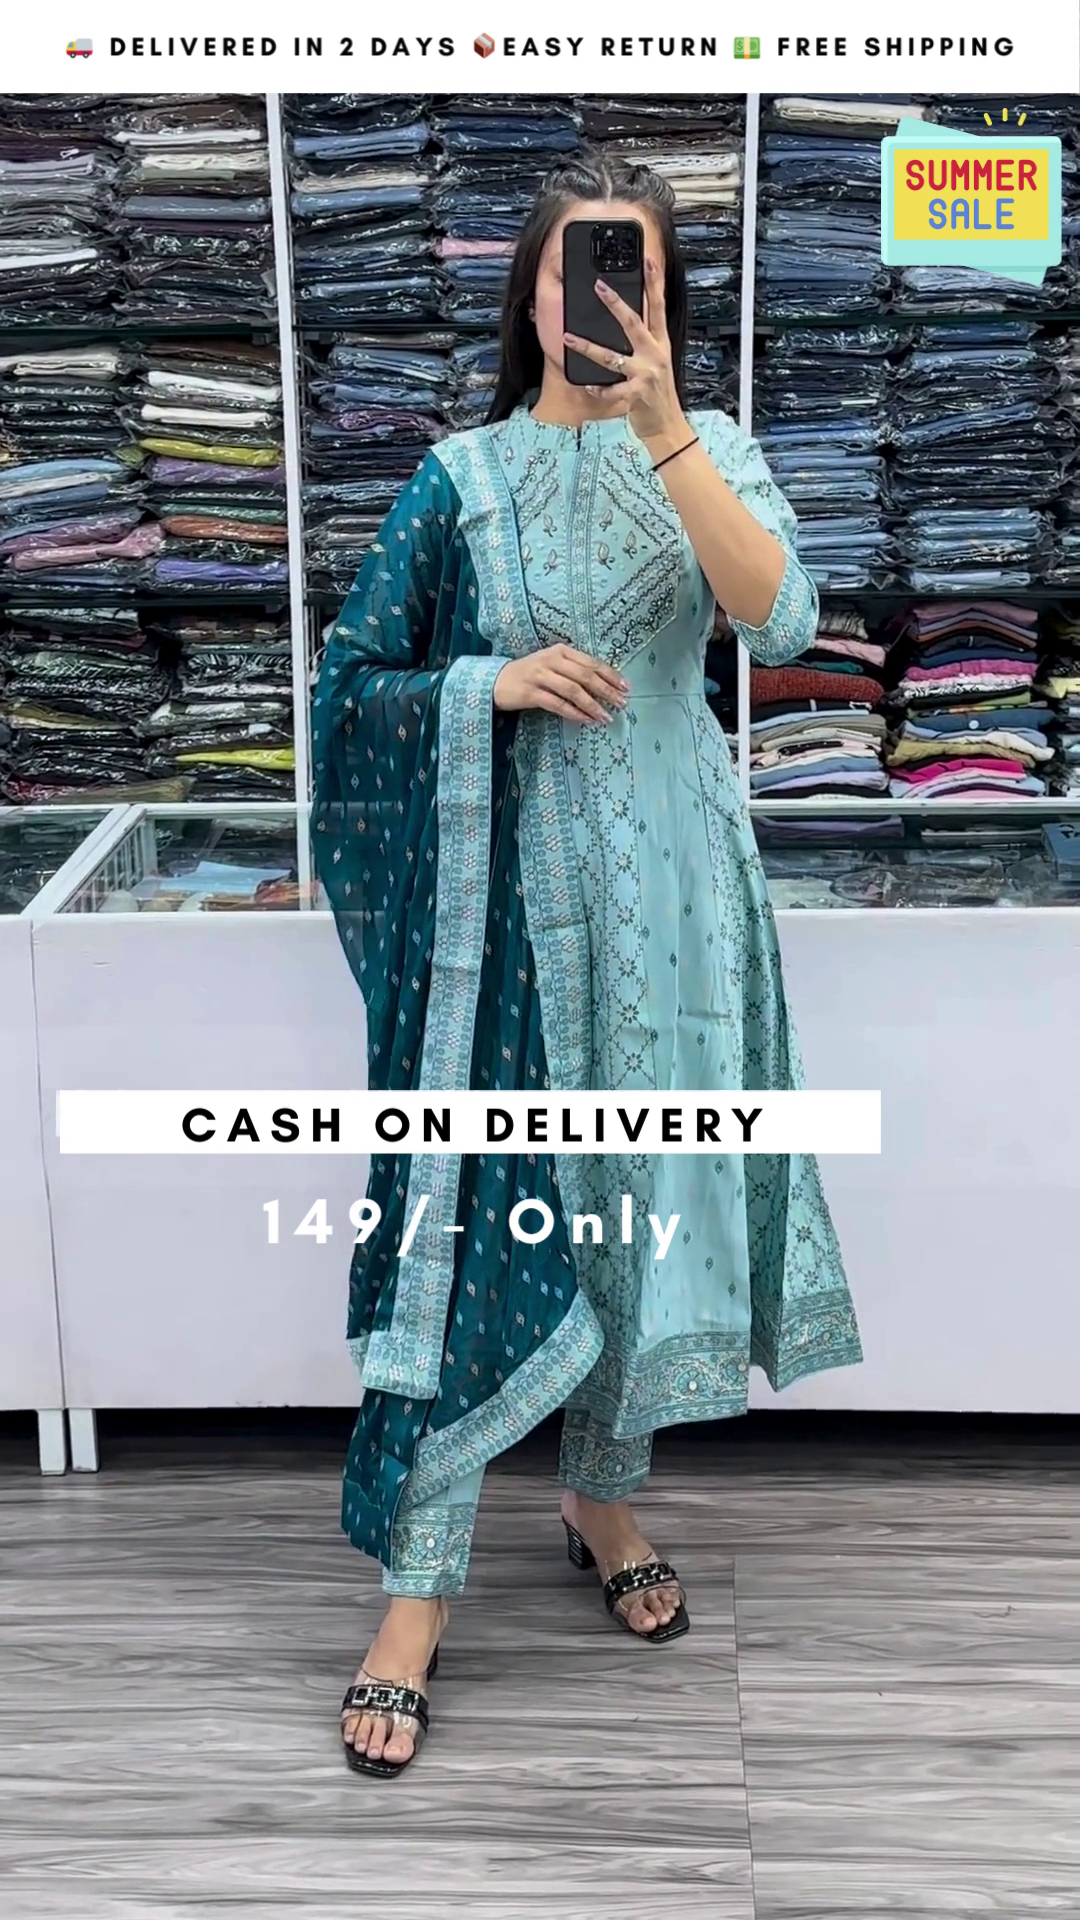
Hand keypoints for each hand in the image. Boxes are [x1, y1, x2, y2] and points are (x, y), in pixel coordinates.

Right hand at [493, 644, 628, 723]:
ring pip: (574, 690)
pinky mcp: (531, 693)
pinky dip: (574, 712)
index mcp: (560, 651)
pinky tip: (586, 720)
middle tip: (621, 703)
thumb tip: (602, 685)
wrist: (496, 680)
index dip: (610, 675)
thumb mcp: (552, 665)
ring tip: (606, 717)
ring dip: (592, 705)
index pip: (591, 663)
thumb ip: (573, 671)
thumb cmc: (529, 674)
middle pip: (585, 676)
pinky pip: (557, 704)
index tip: (625, 687)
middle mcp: (552, 660)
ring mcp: (540, 676)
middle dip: (606, 691)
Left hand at [563, 255, 687, 446]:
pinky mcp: (636, 395)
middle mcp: (654, 355)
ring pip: (612, 357)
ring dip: (588, 347)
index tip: (649, 260)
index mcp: (660, 343)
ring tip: (569, 338)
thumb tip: (626, 319)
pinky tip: (588, 386)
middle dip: (615, 303)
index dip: (655, 283)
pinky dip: (598, 389)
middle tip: (599, 286)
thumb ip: (645, 341)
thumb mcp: (657, 362)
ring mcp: (645, 374)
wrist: (667, 425)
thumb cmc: (657, 393)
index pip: (658, 307)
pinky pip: (612, 390)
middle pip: (633, 323)